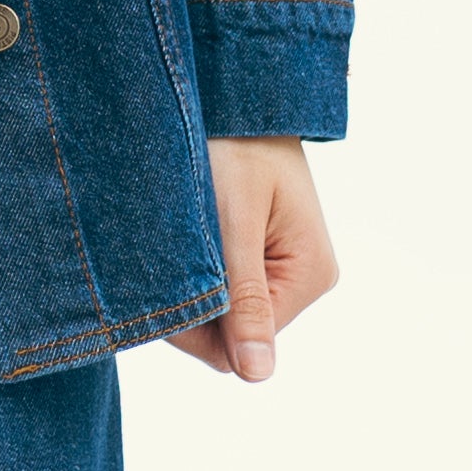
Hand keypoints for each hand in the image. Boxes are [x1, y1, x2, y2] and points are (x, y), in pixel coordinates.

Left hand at [166, 138, 339, 386]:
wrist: (238, 94)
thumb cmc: (238, 145)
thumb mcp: (234, 222)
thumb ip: (244, 298)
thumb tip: (257, 375)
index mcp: (310, 275)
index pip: (243, 343)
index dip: (195, 324)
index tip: (162, 283)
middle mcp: (303, 280)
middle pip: (231, 334)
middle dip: (190, 304)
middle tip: (161, 252)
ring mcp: (281, 270)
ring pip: (220, 314)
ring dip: (187, 285)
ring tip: (172, 238)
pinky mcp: (258, 258)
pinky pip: (219, 290)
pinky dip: (192, 272)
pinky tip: (180, 240)